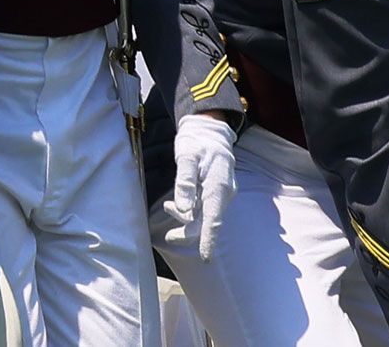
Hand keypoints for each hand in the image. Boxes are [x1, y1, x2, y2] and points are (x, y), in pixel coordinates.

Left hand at [162, 112, 235, 257]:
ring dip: (185, 218)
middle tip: (168, 237)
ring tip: (166, 207)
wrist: (210, 130)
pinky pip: (202, 208)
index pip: (213, 219)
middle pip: (206, 222)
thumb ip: (185, 182)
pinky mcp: (215, 192)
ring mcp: (220, 194)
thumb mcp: (188, 157)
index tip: (205, 257)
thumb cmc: (198, 142)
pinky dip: (188, 209)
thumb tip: (183, 208)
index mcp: (218, 187)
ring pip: (203, 216)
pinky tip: (174, 205)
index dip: (209, 240)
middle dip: (188, 232)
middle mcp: (222, 194)